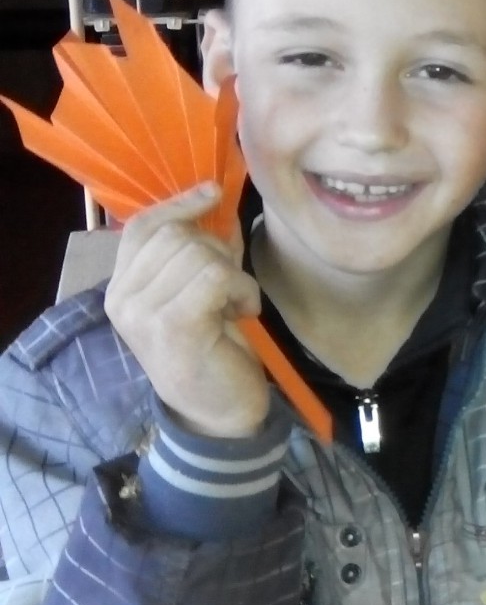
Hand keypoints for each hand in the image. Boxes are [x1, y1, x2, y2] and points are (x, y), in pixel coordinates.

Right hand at [104, 182, 268, 438]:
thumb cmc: (214, 350)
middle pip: (178, 236)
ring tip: (235, 305)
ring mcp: (143, 313)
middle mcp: (123, 299)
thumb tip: (217, 200)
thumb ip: (204, 252)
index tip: (213, 191)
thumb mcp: (203, 293)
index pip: (142, 227)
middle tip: (230, 287)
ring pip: (200, 254)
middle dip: (218, 251)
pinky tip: (243, 313)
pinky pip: (217, 277)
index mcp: (122, 289)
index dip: (178, 204)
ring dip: (234, 275)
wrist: (219, 413)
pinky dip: (242, 290)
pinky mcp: (173, 325)